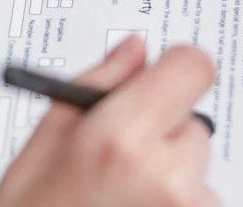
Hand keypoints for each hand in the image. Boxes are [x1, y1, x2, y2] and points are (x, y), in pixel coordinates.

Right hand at [0, 37, 216, 206]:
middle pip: (191, 122)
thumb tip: (133, 51)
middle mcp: (167, 177)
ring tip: (120, 203)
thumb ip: (95, 85)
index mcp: (121, 138)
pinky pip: (200, 206)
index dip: (175, 69)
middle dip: (161, 133)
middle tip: (119, 162)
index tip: (160, 80)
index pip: (192, 67)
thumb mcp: (42, 147)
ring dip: (170, 179)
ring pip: (196, 170)